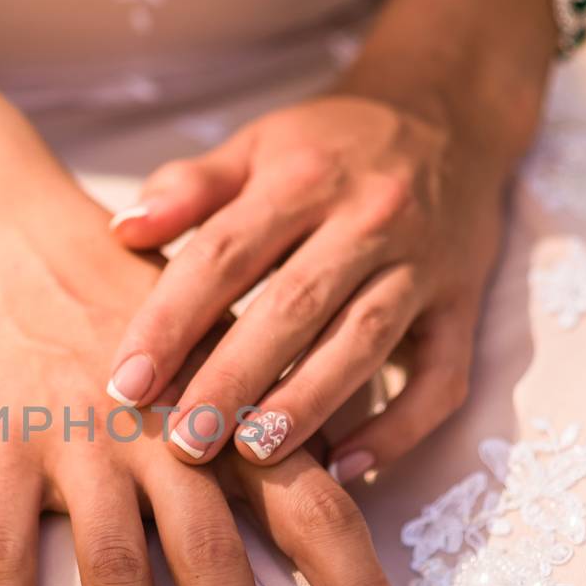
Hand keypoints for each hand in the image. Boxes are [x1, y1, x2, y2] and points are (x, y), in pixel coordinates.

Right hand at [0, 184, 411, 585]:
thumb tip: (338, 489)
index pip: (315, 510)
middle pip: (214, 565)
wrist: (2, 233)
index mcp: (230, 409)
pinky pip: (4, 558)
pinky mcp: (2, 450)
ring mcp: (80, 442)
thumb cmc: (119, 296)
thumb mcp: (213, 341)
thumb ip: (267, 412)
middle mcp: (164, 431)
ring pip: (113, 577)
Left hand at [103, 88, 508, 483]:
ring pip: (364, 342)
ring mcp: (423, 265)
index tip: (126, 383)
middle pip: (293, 306)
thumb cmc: (328, 147)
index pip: (225, 254)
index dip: (171, 321)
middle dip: (233, 379)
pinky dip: (399, 427)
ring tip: (251, 456)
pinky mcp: (464, 307)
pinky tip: (346, 467)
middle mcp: (369, 218)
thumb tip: (121, 229)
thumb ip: (189, 187)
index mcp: (303, 178)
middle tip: (182, 442)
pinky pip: (440, 377)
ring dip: (306, 405)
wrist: (447, 118)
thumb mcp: (257, 146)